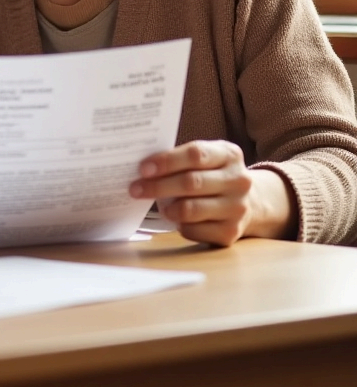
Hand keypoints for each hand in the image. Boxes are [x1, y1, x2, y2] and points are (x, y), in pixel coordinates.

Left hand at [129, 139, 296, 245]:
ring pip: (192, 209)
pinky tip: (176, 219)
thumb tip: (143, 168)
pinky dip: (180, 225)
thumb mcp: (207, 159)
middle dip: (158, 186)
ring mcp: (238, 208)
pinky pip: (195, 230)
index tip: (143, 168)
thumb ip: (181, 159)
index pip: (195, 154)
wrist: (252, 202)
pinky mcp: (232, 232)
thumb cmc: (214, 175)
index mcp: (229, 154)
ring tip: (158, 207)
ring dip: (167, 208)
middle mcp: (238, 180)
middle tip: (135, 188)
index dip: (166, 161)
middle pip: (191, 182)